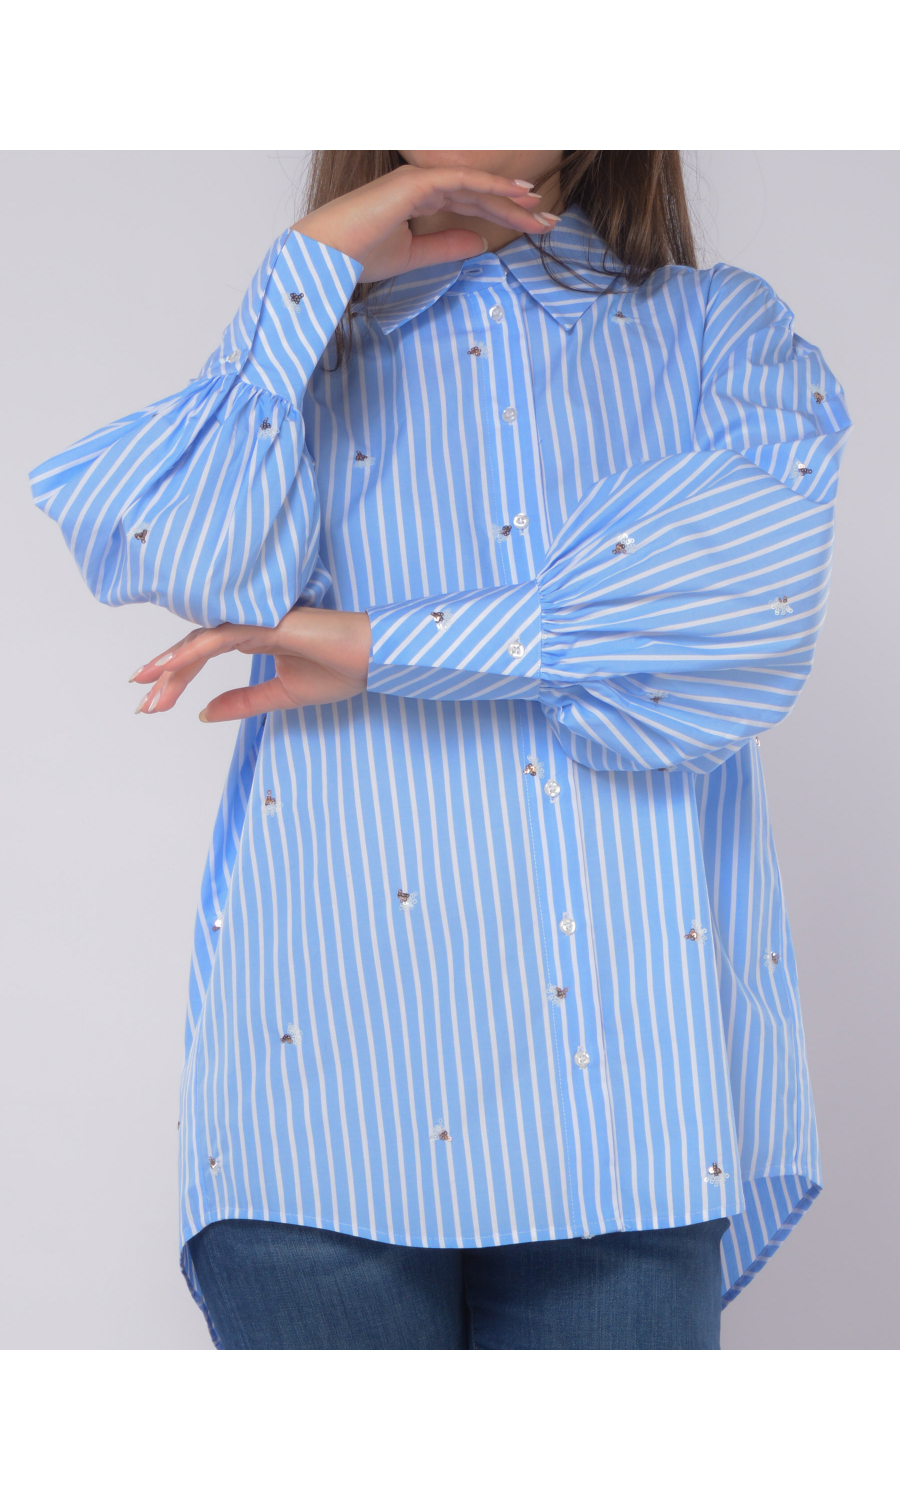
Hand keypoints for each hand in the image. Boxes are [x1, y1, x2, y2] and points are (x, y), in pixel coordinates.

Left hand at [130, 607, 371, 721]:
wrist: (371, 661)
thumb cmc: (338, 672)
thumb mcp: (281, 696)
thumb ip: (242, 703)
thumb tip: (203, 714)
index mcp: (252, 640)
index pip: (202, 657)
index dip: (175, 681)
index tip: (153, 706)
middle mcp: (247, 626)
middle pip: (193, 649)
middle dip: (164, 678)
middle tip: (142, 706)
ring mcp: (254, 622)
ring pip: (200, 642)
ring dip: (170, 666)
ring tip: (145, 688)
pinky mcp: (264, 624)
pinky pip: (219, 636)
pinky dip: (192, 651)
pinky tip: (169, 667)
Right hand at [292, 163, 559, 282]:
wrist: (325, 260)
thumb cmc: (356, 257)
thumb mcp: (412, 257)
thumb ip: (445, 246)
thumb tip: (479, 242)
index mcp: (416, 199)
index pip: (469, 203)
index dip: (502, 213)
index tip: (533, 227)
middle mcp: (420, 184)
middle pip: (479, 193)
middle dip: (516, 206)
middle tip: (549, 221)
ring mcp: (417, 179)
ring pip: (475, 185)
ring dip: (510, 196)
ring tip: (542, 209)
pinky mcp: (415, 182)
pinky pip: (462, 180)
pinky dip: (491, 186)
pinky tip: (517, 195)